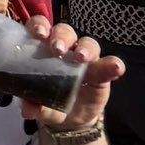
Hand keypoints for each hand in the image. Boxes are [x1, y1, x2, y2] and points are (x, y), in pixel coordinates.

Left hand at [22, 16, 124, 130]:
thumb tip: (27, 109)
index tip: (39, 34)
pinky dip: (114, 64)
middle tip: (57, 49)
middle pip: (65, 32)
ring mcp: (86, 59)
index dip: (39, 25)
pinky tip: (116, 67)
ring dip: (85, 48)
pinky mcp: (103, 72)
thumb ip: (33, 105)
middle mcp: (65, 48)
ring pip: (87, 43)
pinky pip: (111, 64)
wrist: (71, 119)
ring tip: (81, 58)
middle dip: (61, 37)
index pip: (40, 27)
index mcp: (43, 49)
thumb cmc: (49, 102)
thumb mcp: (40, 107)